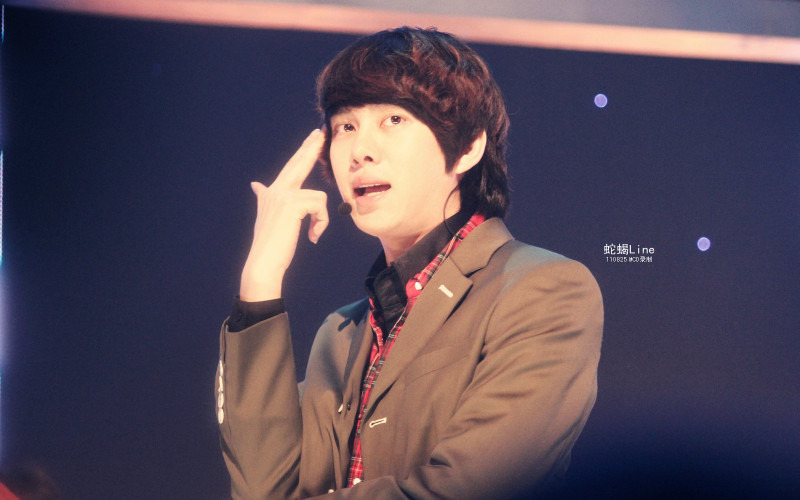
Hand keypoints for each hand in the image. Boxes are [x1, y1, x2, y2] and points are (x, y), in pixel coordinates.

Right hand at [239, 129, 327, 301]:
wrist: (264, 262)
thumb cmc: (271, 245)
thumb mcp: (268, 217)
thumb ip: (265, 197)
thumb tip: (255, 185)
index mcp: (272, 192)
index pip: (292, 166)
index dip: (304, 151)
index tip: (314, 136)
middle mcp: (275, 190)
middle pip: (299, 163)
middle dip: (312, 147)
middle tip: (321, 132)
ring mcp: (282, 195)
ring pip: (318, 196)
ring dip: (321, 218)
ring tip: (313, 232)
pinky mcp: (292, 204)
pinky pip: (320, 207)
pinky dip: (321, 223)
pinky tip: (312, 236)